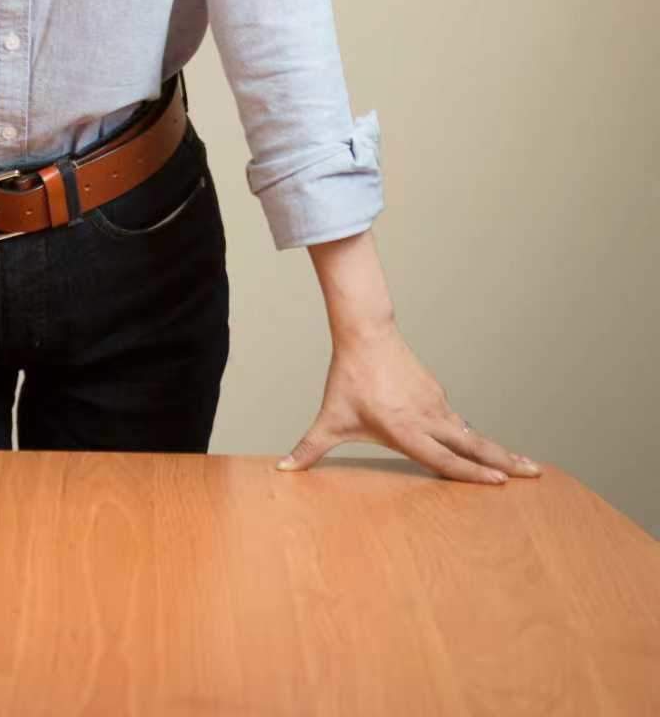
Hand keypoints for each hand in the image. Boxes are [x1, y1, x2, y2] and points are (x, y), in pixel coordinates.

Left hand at [275, 323, 542, 484]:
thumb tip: (284, 470)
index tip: (499, 484)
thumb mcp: (330, 418)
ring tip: (524, 467)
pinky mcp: (438, 393)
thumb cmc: (348, 379)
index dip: (470, 474)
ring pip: (471, 433)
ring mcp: (437, 404)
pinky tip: (487, 448)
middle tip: (535, 474)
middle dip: (504, 462)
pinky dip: (476, 437)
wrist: (366, 333)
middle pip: (473, 445)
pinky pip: (459, 421)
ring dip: (497, 450)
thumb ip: (309, 449)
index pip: (443, 458)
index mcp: (406, 429)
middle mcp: (428, 418)